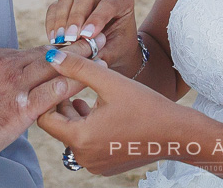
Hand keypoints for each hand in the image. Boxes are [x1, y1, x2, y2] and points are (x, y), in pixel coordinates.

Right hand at [0, 41, 100, 172]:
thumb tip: (11, 81)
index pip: (33, 50)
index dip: (58, 49)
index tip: (75, 44)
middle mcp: (6, 66)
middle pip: (49, 52)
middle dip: (76, 46)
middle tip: (97, 37)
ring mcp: (13, 86)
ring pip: (55, 67)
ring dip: (81, 60)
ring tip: (102, 55)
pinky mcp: (19, 109)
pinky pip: (52, 92)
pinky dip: (72, 84)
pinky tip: (88, 81)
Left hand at [39, 50, 189, 174]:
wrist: (177, 133)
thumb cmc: (145, 105)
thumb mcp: (110, 81)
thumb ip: (78, 67)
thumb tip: (51, 55)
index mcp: (80, 138)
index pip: (45, 118)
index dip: (51, 97)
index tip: (63, 81)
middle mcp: (83, 157)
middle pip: (60, 127)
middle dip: (65, 105)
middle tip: (77, 84)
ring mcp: (94, 164)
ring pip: (74, 135)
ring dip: (78, 116)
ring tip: (90, 96)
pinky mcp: (105, 166)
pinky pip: (88, 146)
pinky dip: (90, 129)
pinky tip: (104, 112)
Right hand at [45, 0, 142, 76]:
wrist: (111, 47)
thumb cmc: (118, 48)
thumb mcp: (114, 51)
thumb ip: (99, 52)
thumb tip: (78, 58)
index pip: (110, 3)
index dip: (97, 18)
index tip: (87, 36)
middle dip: (76, 18)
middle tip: (70, 39)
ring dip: (61, 20)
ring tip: (60, 41)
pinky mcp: (68, 1)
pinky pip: (55, 6)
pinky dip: (52, 22)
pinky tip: (54, 39)